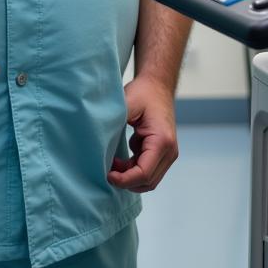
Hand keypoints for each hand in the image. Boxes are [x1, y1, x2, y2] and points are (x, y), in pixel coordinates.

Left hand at [107, 75, 178, 192]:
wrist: (157, 86)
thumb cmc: (143, 93)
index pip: (144, 173)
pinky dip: (133, 170)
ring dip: (130, 177)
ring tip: (111, 165)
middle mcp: (169, 151)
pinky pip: (148, 170)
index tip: (107, 175)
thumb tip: (99, 140)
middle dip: (126, 181)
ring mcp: (167, 154)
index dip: (125, 179)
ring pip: (148, 179)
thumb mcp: (128, 104)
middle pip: (148, 181)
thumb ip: (115, 123)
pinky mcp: (162, 153)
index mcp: (162, 141)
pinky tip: (119, 160)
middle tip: (106, 172)